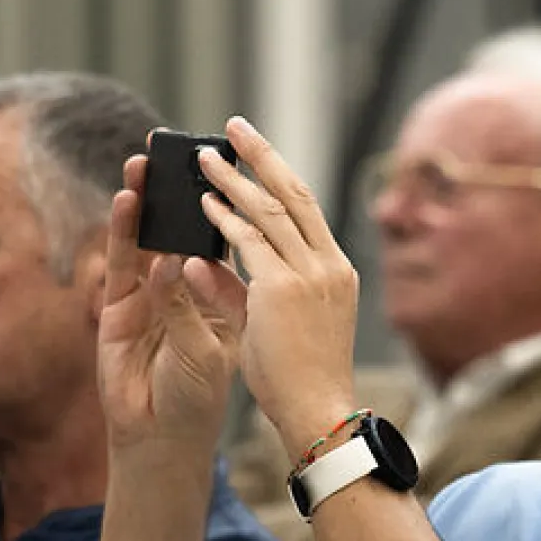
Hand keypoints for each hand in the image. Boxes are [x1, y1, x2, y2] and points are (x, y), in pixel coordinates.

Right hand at [98, 155, 247, 449]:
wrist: (163, 437)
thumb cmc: (196, 396)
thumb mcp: (205, 347)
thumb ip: (188, 305)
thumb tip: (178, 261)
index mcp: (218, 296)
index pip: (223, 242)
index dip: (224, 208)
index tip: (229, 169)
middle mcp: (184, 289)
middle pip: (183, 231)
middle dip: (182, 194)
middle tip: (180, 152)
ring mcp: (148, 296)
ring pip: (148, 241)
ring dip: (147, 204)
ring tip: (145, 167)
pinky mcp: (116, 310)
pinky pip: (119, 267)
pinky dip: (122, 237)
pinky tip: (125, 208)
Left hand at [198, 117, 358, 456]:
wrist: (318, 413)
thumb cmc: (302, 380)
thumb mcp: (276, 328)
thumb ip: (238, 291)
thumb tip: (203, 261)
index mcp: (337, 273)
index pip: (308, 212)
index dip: (281, 178)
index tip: (258, 155)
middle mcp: (329, 266)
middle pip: (295, 194)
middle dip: (263, 156)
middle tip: (235, 127)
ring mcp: (309, 275)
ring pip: (270, 210)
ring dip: (234, 180)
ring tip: (204, 157)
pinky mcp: (282, 289)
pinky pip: (248, 242)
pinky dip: (225, 219)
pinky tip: (203, 202)